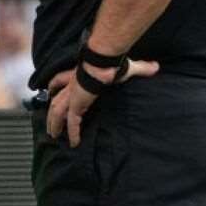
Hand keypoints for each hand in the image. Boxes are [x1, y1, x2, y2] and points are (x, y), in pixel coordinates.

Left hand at [45, 58, 159, 145]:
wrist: (104, 63)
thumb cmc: (113, 63)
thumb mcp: (128, 67)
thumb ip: (141, 68)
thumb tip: (156, 66)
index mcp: (78, 75)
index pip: (61, 79)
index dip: (55, 84)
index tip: (50, 89)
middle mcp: (72, 86)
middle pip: (56, 99)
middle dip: (51, 111)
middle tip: (49, 121)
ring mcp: (72, 96)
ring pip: (57, 112)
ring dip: (54, 124)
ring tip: (53, 135)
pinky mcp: (76, 105)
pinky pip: (72, 123)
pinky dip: (73, 133)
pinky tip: (74, 143)